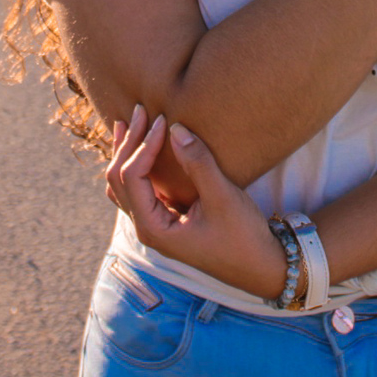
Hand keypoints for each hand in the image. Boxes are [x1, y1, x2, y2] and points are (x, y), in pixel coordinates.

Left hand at [105, 106, 284, 299]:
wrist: (258, 266)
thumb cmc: (242, 236)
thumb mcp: (223, 197)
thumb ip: (198, 163)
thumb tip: (176, 128)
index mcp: (153, 227)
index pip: (131, 178)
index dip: (143, 145)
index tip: (164, 120)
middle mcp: (147, 228)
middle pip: (118, 180)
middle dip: (127, 144)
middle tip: (139, 111)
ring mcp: (155, 225)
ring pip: (123, 186)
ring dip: (126, 154)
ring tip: (129, 126)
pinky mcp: (167, 220)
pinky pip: (139, 190)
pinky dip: (137, 166)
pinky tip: (146, 150)